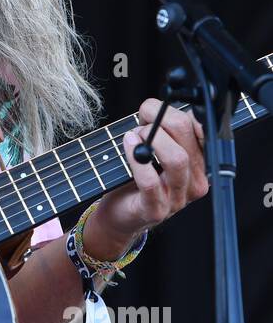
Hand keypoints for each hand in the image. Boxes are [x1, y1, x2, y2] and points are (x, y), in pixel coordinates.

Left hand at [83, 101, 209, 260]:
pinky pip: (150, 181)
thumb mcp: (155, 149)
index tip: (157, 109)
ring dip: (152, 139)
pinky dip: (137, 158)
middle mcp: (196, 182)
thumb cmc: (137, 178)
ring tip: (135, 136)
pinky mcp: (156, 210)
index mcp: (200, 163)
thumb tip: (154, 108)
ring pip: (176, 159)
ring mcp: (178, 198)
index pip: (202, 129)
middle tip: (142, 119)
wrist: (120, 214)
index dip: (179, 113)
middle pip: (189, 138)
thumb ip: (161, 130)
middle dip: (161, 119)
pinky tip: (128, 145)